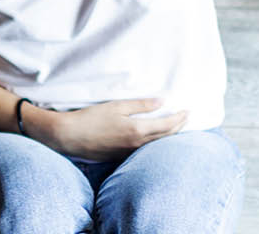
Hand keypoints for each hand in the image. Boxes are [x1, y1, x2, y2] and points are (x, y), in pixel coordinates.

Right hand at [48, 97, 188, 161]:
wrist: (70, 136)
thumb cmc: (91, 118)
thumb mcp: (117, 106)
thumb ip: (141, 105)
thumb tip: (162, 101)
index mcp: (137, 130)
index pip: (167, 125)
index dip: (180, 118)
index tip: (188, 110)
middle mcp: (136, 144)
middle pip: (165, 137)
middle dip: (179, 127)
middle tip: (187, 117)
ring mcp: (129, 153)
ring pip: (156, 145)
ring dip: (169, 135)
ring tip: (176, 126)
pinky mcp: (121, 157)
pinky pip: (145, 149)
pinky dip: (156, 142)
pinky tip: (155, 136)